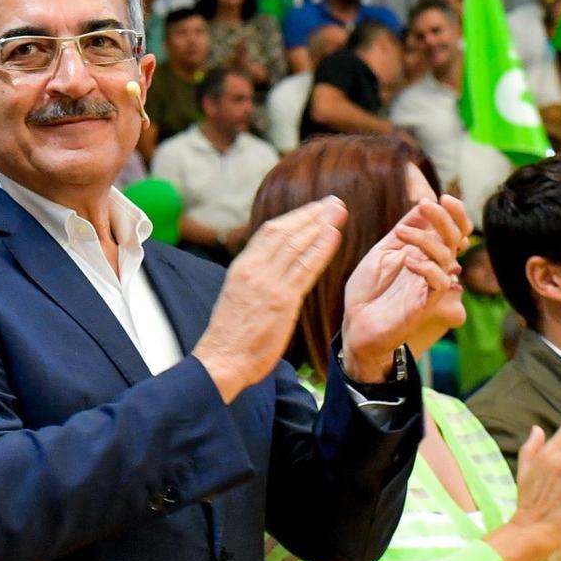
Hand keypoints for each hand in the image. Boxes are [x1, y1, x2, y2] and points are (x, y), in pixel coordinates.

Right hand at [192, 197, 346, 400]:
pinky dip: (321, 249)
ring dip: (320, 224)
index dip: (294, 217)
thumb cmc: (230, 335)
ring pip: (296, 244)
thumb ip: (255, 279)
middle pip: (284, 231)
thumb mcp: (237, 296)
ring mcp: (267, 283)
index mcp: (241, 266)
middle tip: (333, 201)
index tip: (313, 209)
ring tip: (339, 211)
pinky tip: (334, 236)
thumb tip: (273, 269)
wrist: (221, 360)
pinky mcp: (281, 300)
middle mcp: (253, 269)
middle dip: (311, 214)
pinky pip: (304, 268)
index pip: (269, 232)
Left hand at [339, 193, 471, 381]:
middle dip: (445, 218)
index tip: (442, 196)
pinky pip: (439, 282)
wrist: (355, 324)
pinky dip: (427, 267)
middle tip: (426, 204)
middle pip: (455, 239)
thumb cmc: (368, 290)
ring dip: (425, 239)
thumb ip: (403, 230)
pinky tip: (408, 261)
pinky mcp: (425, 303)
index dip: (455, 214)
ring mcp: (430, 285)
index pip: (453, 231)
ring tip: (401, 233)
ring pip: (446, 257)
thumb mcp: (382, 252)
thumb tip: (420, 204)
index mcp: (424, 253)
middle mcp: (432, 267)